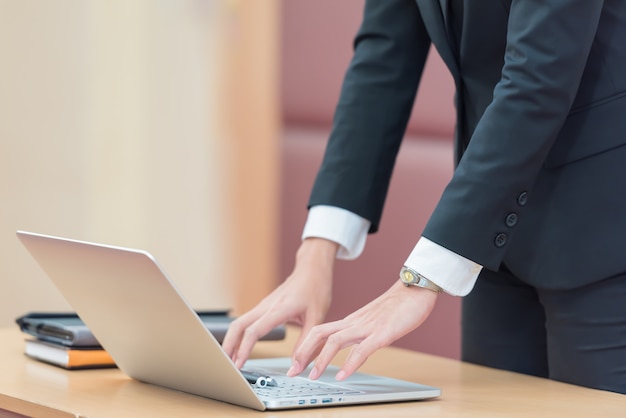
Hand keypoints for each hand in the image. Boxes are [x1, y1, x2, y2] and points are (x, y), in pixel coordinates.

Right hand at [222, 238, 338, 367]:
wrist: (312, 269)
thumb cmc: (315, 289)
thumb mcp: (317, 318)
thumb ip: (306, 344)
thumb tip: (296, 366)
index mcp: (280, 308)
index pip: (255, 330)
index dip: (244, 348)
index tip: (239, 364)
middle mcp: (267, 306)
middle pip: (238, 325)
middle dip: (228, 345)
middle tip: (226, 366)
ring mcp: (263, 305)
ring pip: (239, 323)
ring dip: (231, 341)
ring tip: (230, 360)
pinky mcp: (264, 307)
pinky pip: (246, 321)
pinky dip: (239, 335)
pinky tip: (241, 347)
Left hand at [286, 280, 437, 380]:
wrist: (415, 290)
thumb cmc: (398, 306)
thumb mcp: (373, 322)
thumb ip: (360, 334)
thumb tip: (351, 349)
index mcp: (351, 321)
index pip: (320, 332)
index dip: (304, 347)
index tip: (295, 363)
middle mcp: (354, 323)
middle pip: (319, 333)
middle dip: (303, 352)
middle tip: (293, 371)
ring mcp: (367, 327)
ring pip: (335, 341)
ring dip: (321, 359)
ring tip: (313, 376)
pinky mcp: (382, 333)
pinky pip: (362, 349)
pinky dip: (350, 363)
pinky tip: (343, 375)